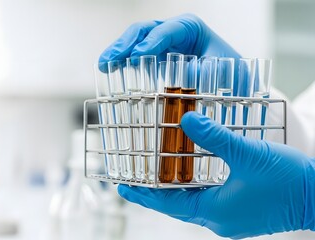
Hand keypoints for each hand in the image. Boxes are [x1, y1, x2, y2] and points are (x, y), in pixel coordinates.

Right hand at [99, 13, 240, 62]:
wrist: (230, 76)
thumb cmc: (228, 68)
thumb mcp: (221, 67)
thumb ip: (204, 67)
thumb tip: (187, 70)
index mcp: (189, 27)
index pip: (165, 31)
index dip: (150, 43)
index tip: (137, 56)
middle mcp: (172, 31)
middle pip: (143, 31)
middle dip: (125, 44)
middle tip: (110, 59)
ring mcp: (161, 42)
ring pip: (135, 41)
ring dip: (118, 51)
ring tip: (103, 63)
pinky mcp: (156, 55)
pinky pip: (135, 54)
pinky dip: (123, 60)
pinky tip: (110, 68)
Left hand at [118, 112, 314, 238]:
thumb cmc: (289, 180)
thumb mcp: (248, 153)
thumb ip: (215, 136)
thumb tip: (185, 121)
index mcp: (215, 211)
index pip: (168, 203)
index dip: (144, 194)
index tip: (122, 187)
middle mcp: (218, 220)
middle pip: (175, 205)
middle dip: (154, 193)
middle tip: (133, 180)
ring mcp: (230, 218)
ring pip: (190, 204)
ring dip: (172, 190)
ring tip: (155, 176)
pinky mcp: (240, 213)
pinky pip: (206, 202)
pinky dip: (192, 189)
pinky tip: (189, 177)